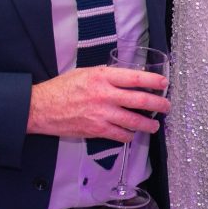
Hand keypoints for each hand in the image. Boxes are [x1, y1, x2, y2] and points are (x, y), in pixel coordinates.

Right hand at [26, 66, 169, 141]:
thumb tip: (127, 79)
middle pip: (140, 100)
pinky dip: (129, 136)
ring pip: (133, 121)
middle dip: (158, 104)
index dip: (153, 80)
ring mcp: (101, 114)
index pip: (135, 77)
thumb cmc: (62, 88)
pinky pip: (120, 135)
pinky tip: (132, 134)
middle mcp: (105, 95)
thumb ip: (107, 76)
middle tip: (166, 106)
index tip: (164, 83)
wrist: (41, 108)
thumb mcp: (85, 73)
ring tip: (154, 126)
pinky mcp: (96, 130)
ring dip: (148, 124)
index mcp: (102, 77)